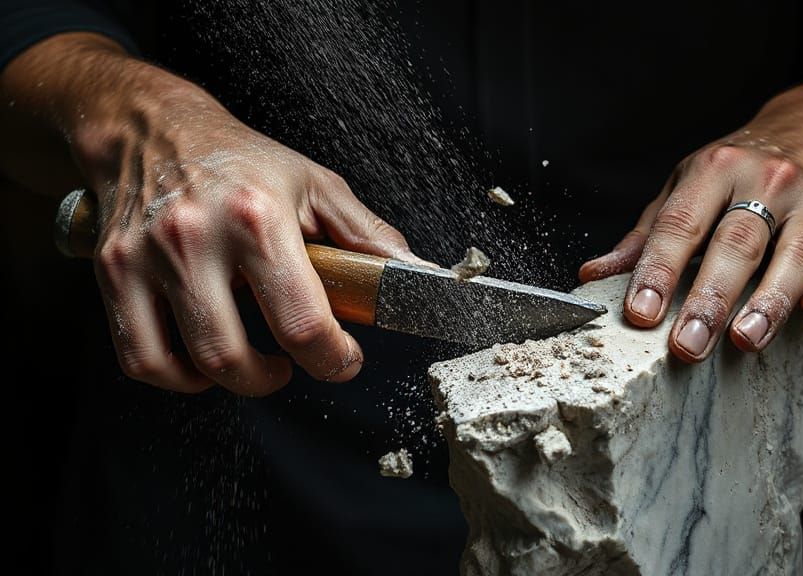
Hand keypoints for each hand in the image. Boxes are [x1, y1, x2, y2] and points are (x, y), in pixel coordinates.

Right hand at [3, 34, 421, 393]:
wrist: (153, 129)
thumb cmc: (242, 160)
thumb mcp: (315, 184)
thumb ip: (367, 236)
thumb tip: (415, 275)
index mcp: (258, 219)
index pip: (301, 322)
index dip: (332, 358)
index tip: (344, 360)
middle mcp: (196, 239)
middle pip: (233, 358)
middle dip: (276, 379)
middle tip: (297, 363)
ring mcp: (146, 259)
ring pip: (186, 365)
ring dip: (231, 381)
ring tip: (254, 362)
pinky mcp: (113, 272)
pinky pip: (140, 357)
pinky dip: (176, 376)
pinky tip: (203, 357)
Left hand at [580, 48, 802, 361]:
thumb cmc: (741, 169)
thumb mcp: (688, 185)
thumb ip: (646, 235)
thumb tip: (592, 276)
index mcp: (717, 169)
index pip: (681, 222)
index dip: (658, 269)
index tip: (640, 313)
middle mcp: (769, 182)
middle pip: (737, 242)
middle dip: (710, 297)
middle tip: (687, 344)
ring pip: (795, 256)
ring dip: (770, 301)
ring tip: (744, 340)